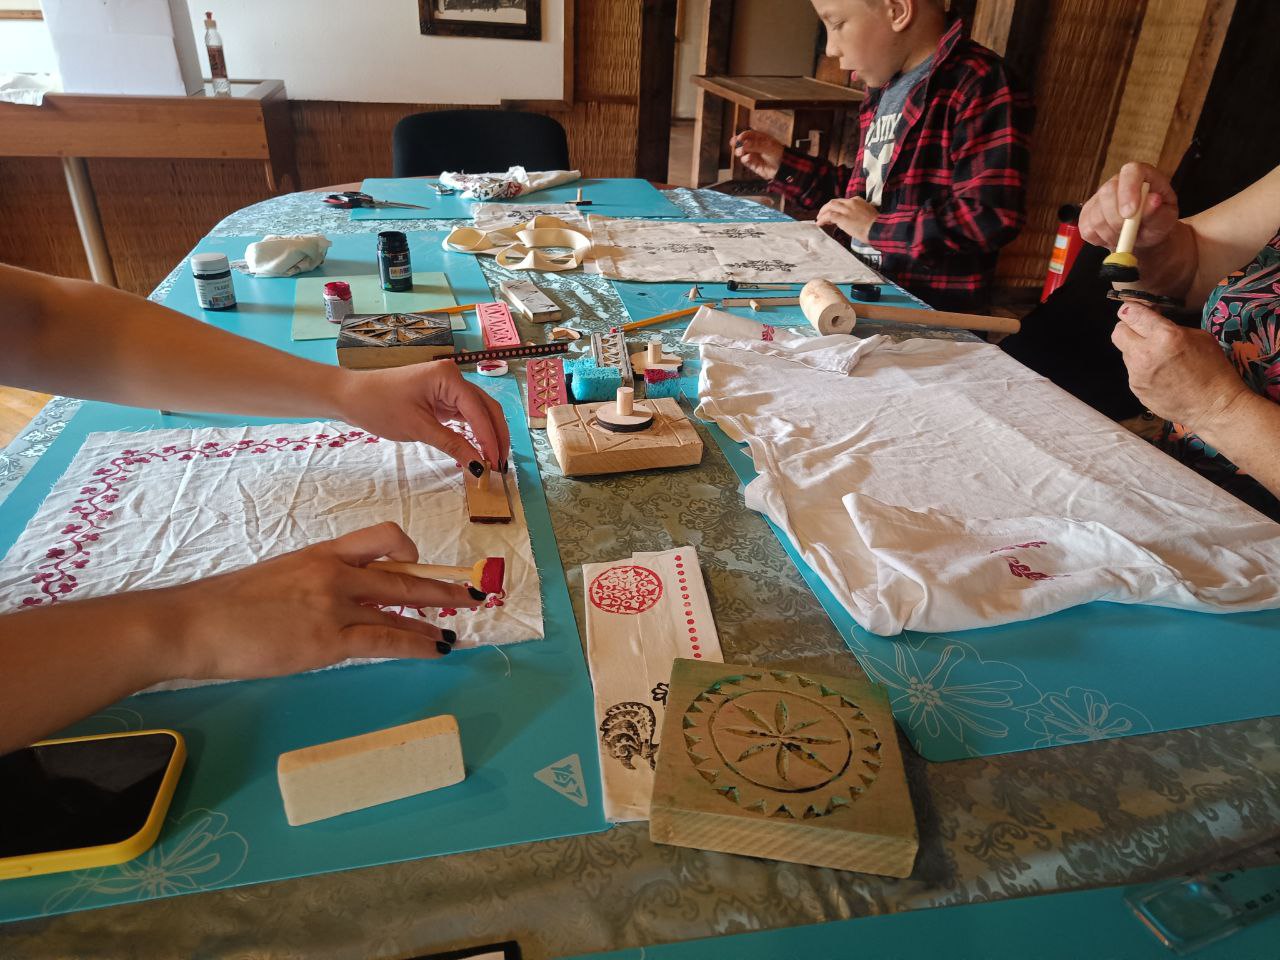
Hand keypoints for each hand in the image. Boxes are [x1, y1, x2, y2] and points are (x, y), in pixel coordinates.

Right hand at [166, 522, 476, 680]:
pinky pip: (387, 639)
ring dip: (437, 616)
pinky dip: (418, 643)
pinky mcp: (329, 640)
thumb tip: (329, 602)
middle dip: (442, 583)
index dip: (406, 548)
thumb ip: (310, 584)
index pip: (379, 538)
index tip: (418, 562)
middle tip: (472, 590)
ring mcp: (335, 605)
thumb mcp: (275, 579)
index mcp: (320, 554)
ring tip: (462, 622)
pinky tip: (437, 648)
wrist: (196, 624)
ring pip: (402, 605)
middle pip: (402, 572)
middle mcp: (335, 573)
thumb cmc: (225, 607)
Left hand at [336, 360, 510, 470]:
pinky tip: (479, 449)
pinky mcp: (442, 397)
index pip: (479, 411)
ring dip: (488, 434)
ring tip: (493, 460)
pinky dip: (474, 431)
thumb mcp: (418, 428)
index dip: (490, 438)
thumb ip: (453, 445)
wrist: (352, 397)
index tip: (496, 464)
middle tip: (501, 465)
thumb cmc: (380, 406)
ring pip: (479, 412)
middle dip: (496, 436)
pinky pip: (465, 415)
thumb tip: (479, 466)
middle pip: (486, 408)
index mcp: (449, 377)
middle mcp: (453, 377)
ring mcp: (448, 387)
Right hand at [731, 130, 784, 179]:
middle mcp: (755, 146)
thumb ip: (756, 145)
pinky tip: (749, 158)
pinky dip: (745, 159)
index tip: (739, 138)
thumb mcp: (768, 147)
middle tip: (733, 143)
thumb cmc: (778, 155)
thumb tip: (744, 144)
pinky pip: (745, 160)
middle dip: (737, 142)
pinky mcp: (751, 164)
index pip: (749, 134)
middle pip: (742, 142)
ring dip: (739, 151)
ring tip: (741, 152)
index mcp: (760, 138)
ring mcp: (753, 154)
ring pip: (741, 151)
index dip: (743, 135)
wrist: (782, 168)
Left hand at [816, 197, 878, 242]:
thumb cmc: (877, 225)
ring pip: (829, 207)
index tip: (832, 214)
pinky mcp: (843, 218)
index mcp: (858, 200)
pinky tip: (819, 224)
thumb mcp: (868, 214)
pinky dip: (822, 219)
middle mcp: (851, 202)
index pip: (842, 202)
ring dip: (822, 213)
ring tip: (818, 219)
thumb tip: (851, 221)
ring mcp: (846, 209)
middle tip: (821, 216)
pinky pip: (829, 216)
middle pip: (834, 202)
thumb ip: (858, 214)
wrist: (879, 229)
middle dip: (826, 208)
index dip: (835, 208)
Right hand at [1080, 161, 1179, 251]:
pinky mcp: (1086, 215)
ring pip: (1096, 216)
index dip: (1128, 190)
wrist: (1144, 236)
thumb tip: (1154, 200)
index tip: (1130, 213)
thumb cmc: (1156, 224)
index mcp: (1141, 175)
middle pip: (1107, 193)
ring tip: (1125, 237)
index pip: (1130, 171)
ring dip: (1111, 233)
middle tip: (1129, 234)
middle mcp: (1117, 182)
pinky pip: (1087, 229)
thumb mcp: (1166, 219)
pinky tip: (1113, 237)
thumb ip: (1160, 211)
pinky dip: (1101, 239)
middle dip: (1117, 219)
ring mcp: (1098, 198)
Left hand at [1111, 302, 1248, 429]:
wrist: (1214, 407)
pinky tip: (1160, 373)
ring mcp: (1137, 373)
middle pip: (1118, 331)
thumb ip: (1171, 326)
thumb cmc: (1214, 369)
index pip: (1131, 313)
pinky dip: (1142, 368)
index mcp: (1164, 335)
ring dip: (1136, 349)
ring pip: (1125, 352)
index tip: (1138, 311)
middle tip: (1142, 331)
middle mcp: (1145, 353)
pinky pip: (1132, 371)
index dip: (1133, 309)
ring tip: (1158, 356)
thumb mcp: (1199, 337)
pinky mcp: (1136, 389)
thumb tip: (1153, 320)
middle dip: (1128, 328)